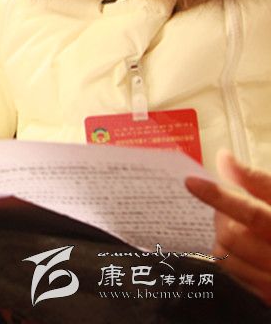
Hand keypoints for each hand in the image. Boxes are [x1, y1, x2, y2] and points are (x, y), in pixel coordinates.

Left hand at [186, 150, 270, 303]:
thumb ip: (258, 182)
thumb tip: (224, 158)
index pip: (252, 213)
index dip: (220, 197)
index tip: (191, 182)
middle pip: (233, 236)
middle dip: (221, 216)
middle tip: (227, 207)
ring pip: (226, 256)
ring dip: (221, 238)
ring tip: (237, 227)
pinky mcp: (268, 296)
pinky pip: (232, 274)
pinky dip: (229, 257)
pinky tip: (242, 249)